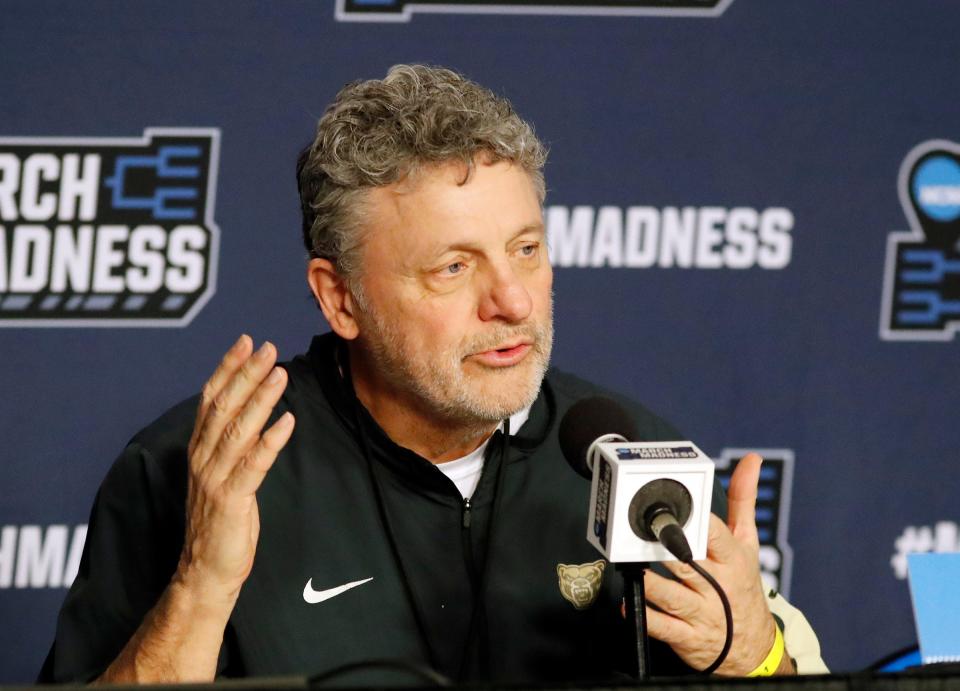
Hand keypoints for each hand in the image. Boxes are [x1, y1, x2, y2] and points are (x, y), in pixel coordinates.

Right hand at [175, 335, 295, 604]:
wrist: (206, 572)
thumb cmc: (220, 521)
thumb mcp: (223, 474)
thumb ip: (232, 444)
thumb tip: (256, 412)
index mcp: (199, 449)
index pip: (211, 398)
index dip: (228, 368)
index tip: (246, 341)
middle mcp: (202, 458)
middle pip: (224, 407)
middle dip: (246, 374)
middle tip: (269, 347)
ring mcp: (214, 479)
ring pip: (237, 431)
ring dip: (260, 400)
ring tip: (281, 374)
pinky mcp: (231, 501)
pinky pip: (253, 466)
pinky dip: (270, 442)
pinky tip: (288, 422)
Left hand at [643, 453, 789, 674]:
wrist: (753, 647)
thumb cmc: (744, 585)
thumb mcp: (748, 543)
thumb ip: (742, 500)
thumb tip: (751, 459)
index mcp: (732, 559)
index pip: (716, 536)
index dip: (698, 523)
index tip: (679, 509)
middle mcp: (717, 585)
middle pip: (689, 564)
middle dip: (669, 550)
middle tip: (647, 535)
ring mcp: (702, 613)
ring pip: (674, 596)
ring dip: (653, 583)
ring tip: (634, 567)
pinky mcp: (687, 637)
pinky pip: (663, 627)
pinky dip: (645, 616)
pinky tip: (626, 604)